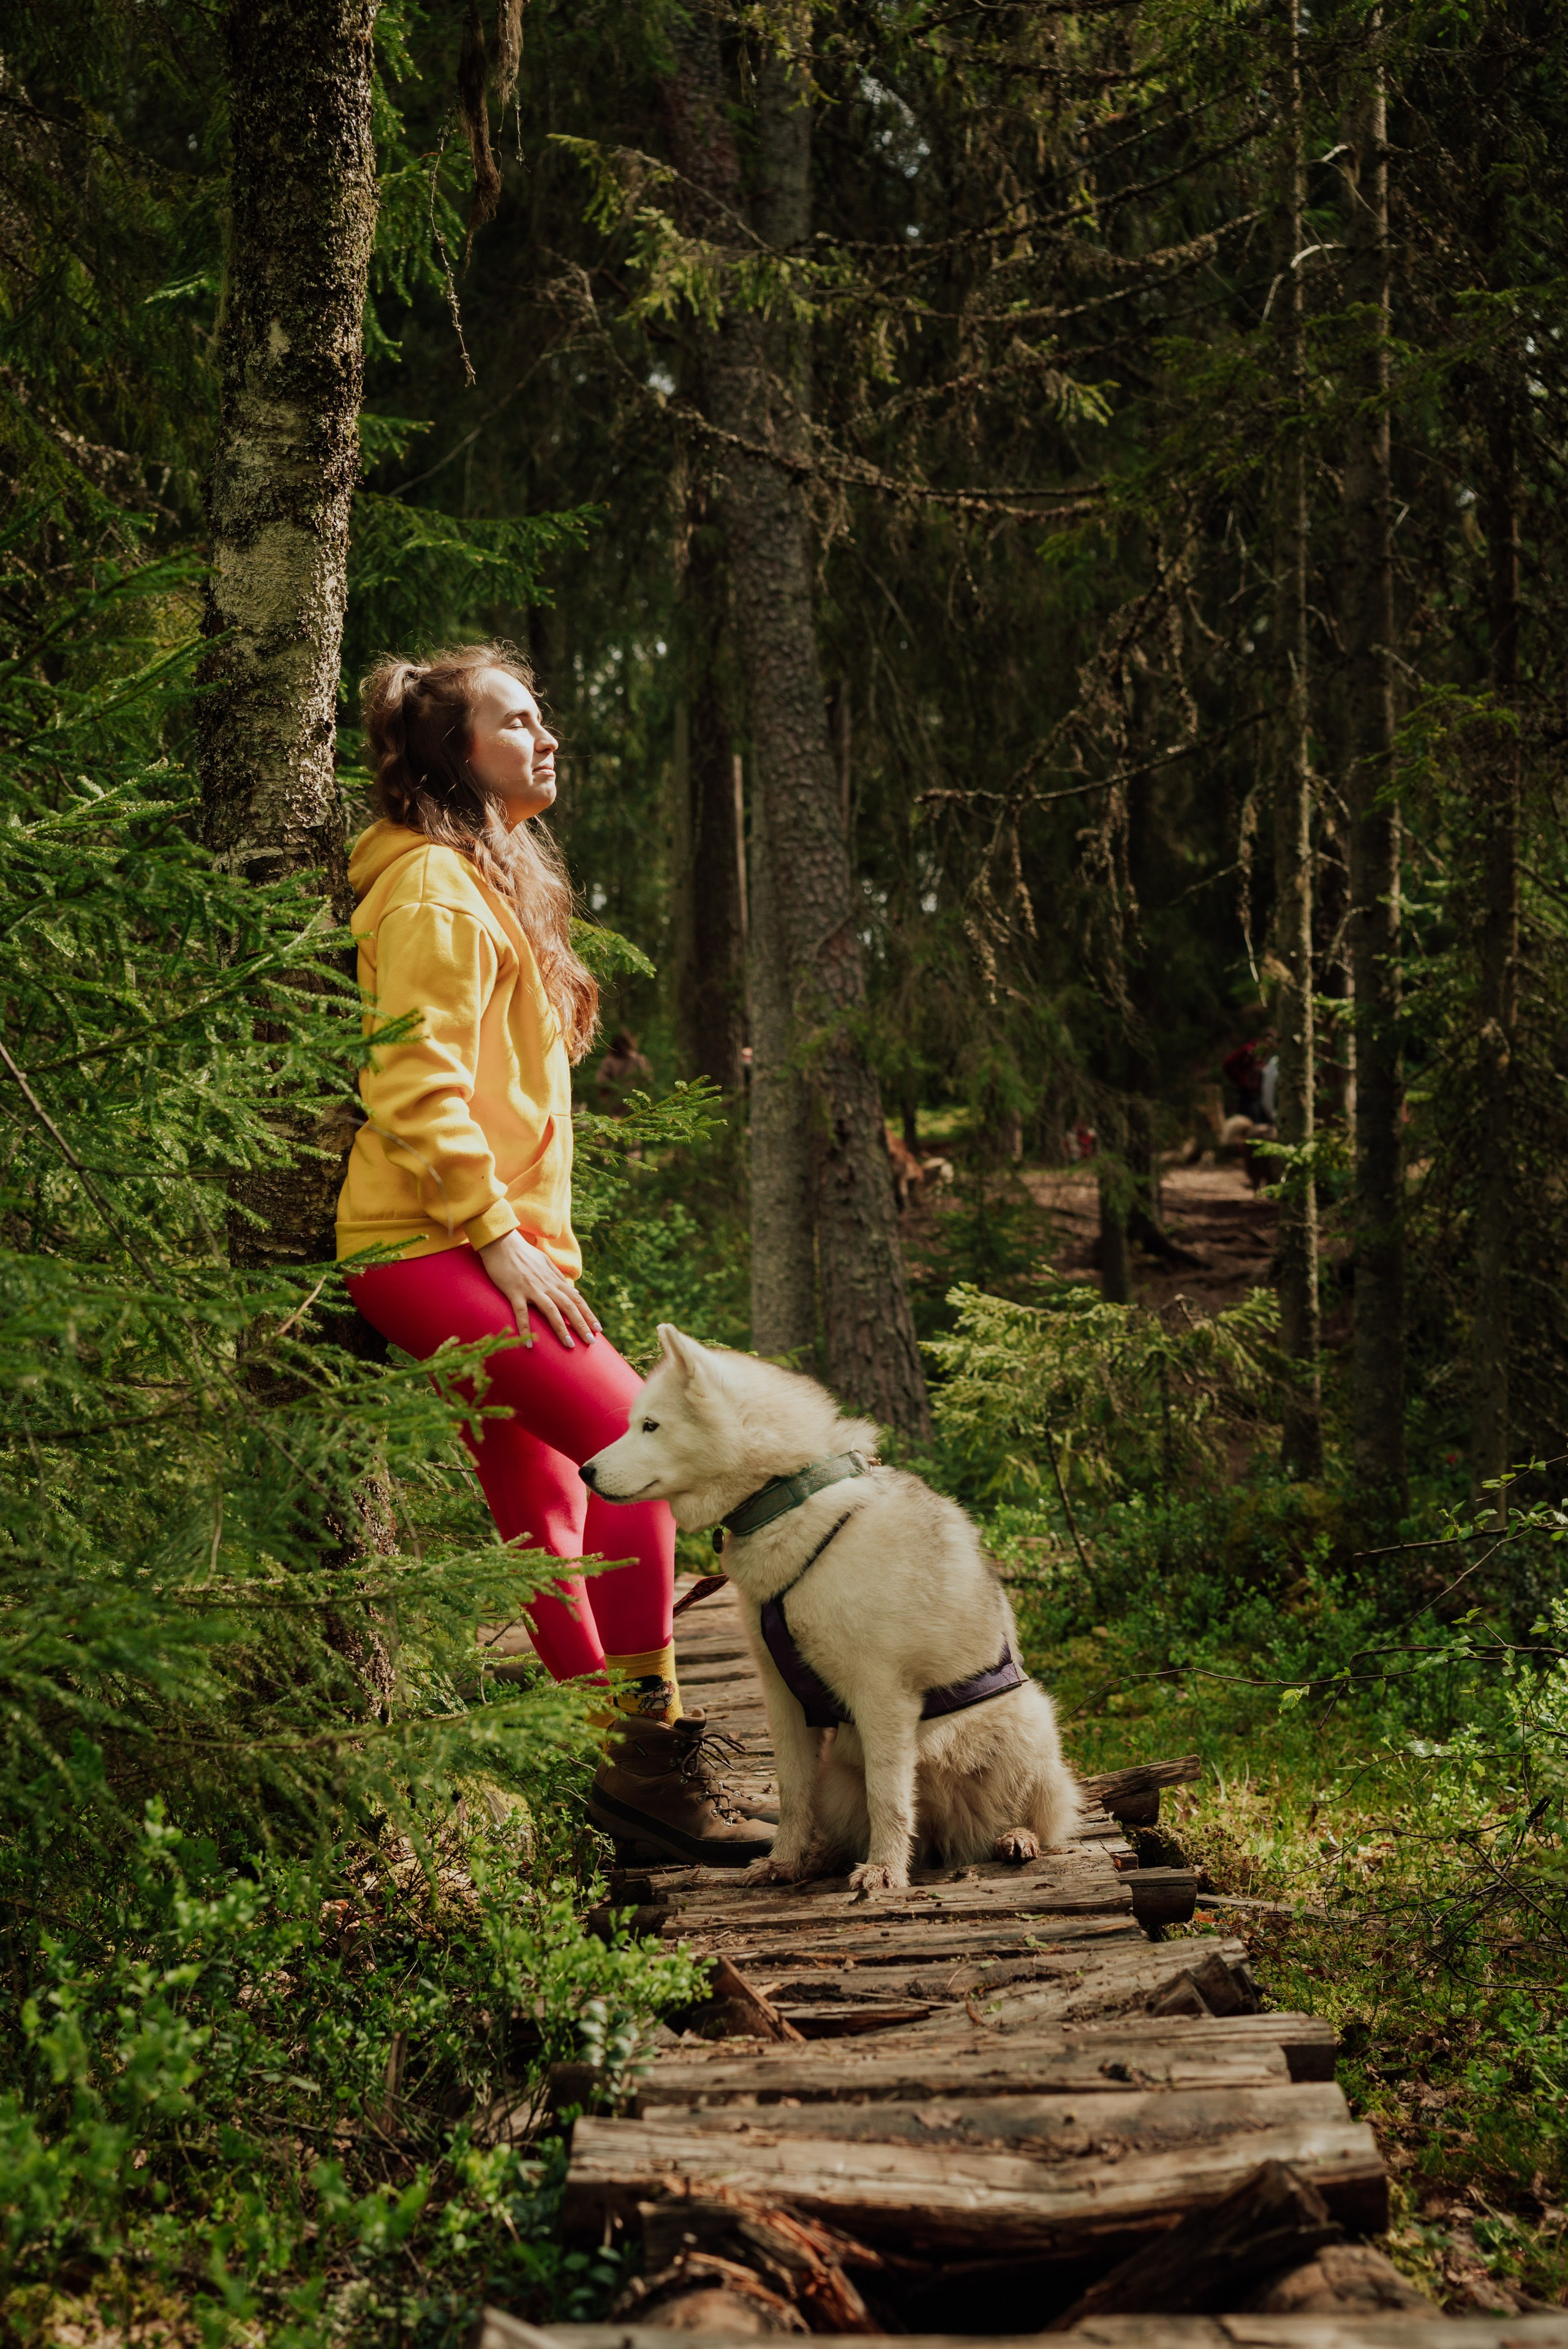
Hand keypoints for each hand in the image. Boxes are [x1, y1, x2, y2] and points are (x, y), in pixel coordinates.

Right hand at [477, 1229, 600, 1349]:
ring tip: (569, 1345)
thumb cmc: (522, 1252)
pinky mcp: (514, 1292)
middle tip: (591, 1342)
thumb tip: (573, 1290)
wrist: (501, 1242)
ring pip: (551, 1311)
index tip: (597, 1328)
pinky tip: (528, 1344)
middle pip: (569, 1306)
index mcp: (554, 1279)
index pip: (576, 1299)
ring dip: (561, 1329)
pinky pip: (521, 1313)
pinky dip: (525, 1329)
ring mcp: (531, 1288)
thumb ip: (558, 1277)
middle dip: (582, 1324)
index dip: (588, 1314)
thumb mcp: (545, 1262)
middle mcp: (546, 1284)